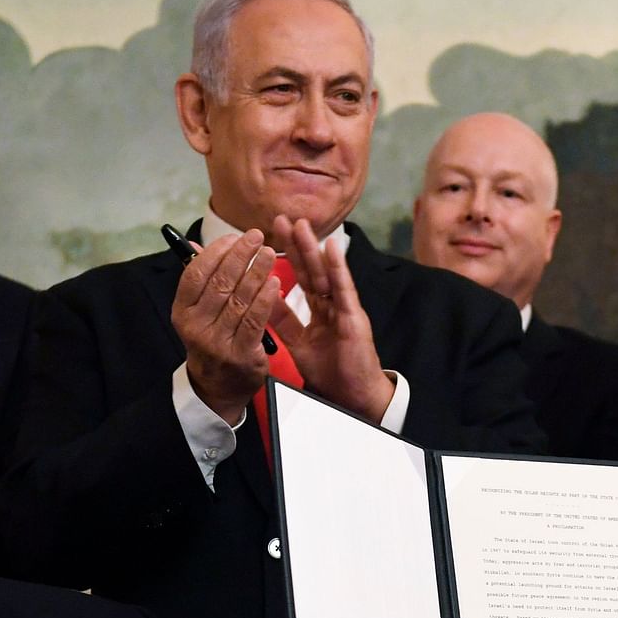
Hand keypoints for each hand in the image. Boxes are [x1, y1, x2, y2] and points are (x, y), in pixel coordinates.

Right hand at [173, 230, 281, 424]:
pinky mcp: (239, 353)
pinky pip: (254, 319)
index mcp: (182, 311)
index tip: (234, 237)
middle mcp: (195, 326)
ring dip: (256, 272)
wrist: (218, 388)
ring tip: (269, 253)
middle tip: (257, 236)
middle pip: (219, 282)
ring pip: (239, 298)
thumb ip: (199, 279)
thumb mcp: (198, 312)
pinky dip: (265, 298)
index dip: (215, 252)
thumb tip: (195, 244)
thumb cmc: (211, 340)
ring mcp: (217, 341)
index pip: (195, 273)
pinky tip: (275, 281)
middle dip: (240, 255)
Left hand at [270, 216, 393, 422]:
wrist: (352, 397)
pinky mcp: (354, 316)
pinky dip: (338, 267)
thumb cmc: (331, 374)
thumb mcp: (299, 344)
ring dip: (313, 248)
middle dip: (295, 244)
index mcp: (319, 311)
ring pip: (326, 273)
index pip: (300, 279)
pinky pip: (344, 288)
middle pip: (311, 269)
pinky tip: (332, 247)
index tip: (268, 238)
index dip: (285, 259)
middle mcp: (332, 305)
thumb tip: (263, 301)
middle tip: (279, 220)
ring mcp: (344, 308)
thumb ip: (284, 322)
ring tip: (300, 224)